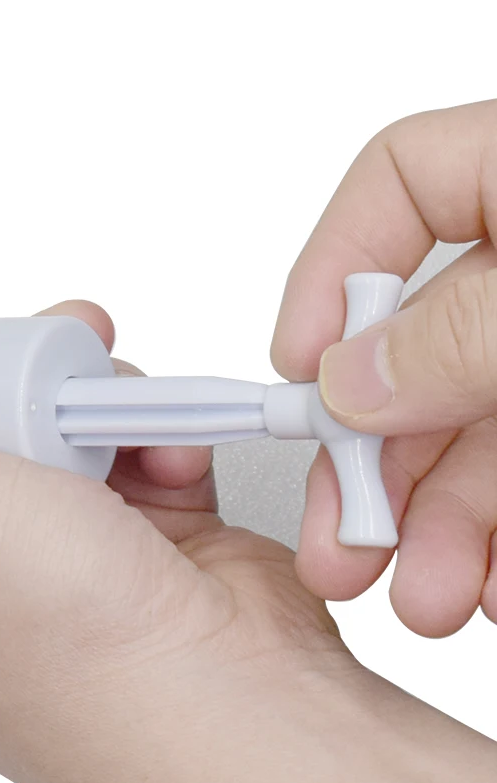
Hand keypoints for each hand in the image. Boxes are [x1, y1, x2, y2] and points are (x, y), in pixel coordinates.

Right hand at [272, 101, 496, 634]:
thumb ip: (465, 331)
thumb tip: (358, 381)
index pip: (400, 184)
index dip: (332, 275)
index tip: (304, 373)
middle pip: (432, 344)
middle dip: (384, 455)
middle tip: (344, 539)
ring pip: (491, 427)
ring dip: (446, 523)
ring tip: (424, 598)